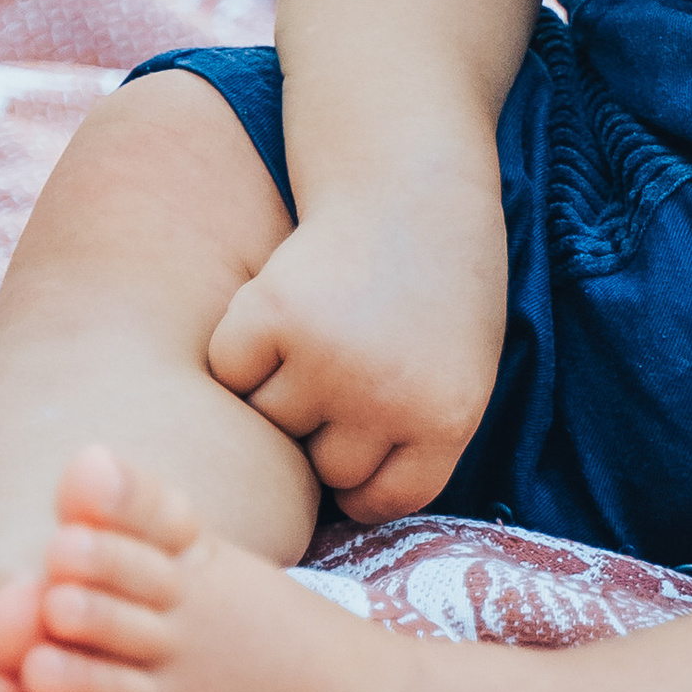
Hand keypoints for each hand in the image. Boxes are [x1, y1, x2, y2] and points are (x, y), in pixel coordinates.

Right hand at [206, 170, 508, 522]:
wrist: (409, 176)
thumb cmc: (436, 279)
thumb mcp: (461, 367)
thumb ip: (414, 438)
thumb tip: (333, 515)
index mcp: (447, 418)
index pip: (382, 500)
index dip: (361, 480)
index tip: (357, 445)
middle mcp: (386, 398)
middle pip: (321, 468)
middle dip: (324, 426)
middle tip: (346, 358)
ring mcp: (324, 358)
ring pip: (269, 422)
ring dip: (278, 386)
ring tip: (321, 326)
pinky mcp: (268, 315)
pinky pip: (230, 372)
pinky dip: (241, 347)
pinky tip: (284, 304)